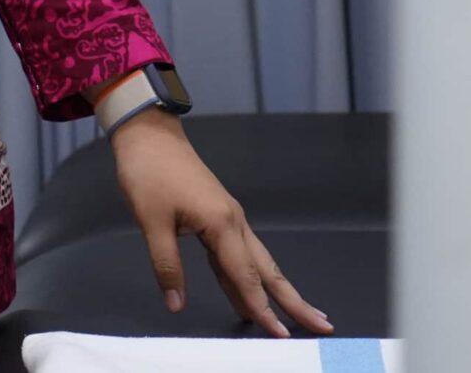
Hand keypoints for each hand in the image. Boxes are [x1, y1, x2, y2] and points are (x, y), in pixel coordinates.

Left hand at [110, 113, 331, 337]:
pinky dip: (248, 277)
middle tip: (321, 324)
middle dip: (293, 300)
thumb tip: (175, 304)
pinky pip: (239, 254)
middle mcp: (234, 222)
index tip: (281, 335)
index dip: (262, 308)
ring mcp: (229, 218)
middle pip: (267, 270)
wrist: (149, 135)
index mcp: (222, 223)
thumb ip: (167, 266)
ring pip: (257, 262)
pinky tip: (247, 294)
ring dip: (276, 289)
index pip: (245, 277)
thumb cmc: (150, 174)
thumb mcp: (152, 222)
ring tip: (296, 315)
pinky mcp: (219, 216)